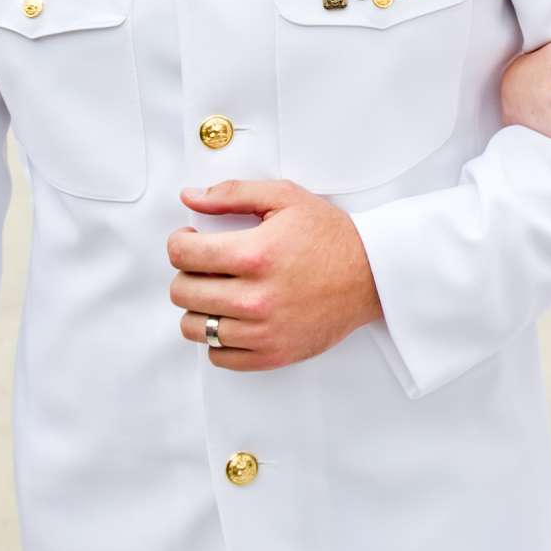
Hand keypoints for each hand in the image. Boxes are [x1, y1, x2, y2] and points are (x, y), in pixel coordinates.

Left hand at [167, 181, 380, 369]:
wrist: (371, 275)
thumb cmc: (330, 236)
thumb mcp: (284, 198)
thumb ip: (232, 193)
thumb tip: (189, 197)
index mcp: (255, 254)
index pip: (182, 254)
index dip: (179, 242)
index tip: (189, 240)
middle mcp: (256, 297)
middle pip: (182, 292)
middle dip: (186, 273)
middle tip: (205, 265)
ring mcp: (263, 331)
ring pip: (194, 328)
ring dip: (198, 307)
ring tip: (217, 292)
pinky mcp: (272, 355)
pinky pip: (218, 356)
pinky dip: (218, 338)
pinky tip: (233, 318)